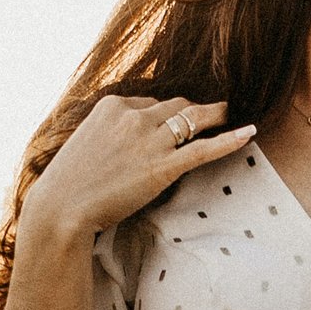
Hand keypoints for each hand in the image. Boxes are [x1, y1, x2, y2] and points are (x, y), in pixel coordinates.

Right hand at [29, 92, 254, 244]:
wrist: (62, 208)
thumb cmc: (69, 183)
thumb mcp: (85, 143)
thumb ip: (108, 133)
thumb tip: (125, 139)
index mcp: (112, 106)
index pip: (149, 101)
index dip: (161, 113)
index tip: (167, 124)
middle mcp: (134, 116)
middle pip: (175, 105)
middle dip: (192, 109)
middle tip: (210, 112)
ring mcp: (150, 140)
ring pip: (193, 118)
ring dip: (214, 114)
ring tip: (229, 112)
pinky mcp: (163, 166)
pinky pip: (204, 148)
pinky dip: (229, 139)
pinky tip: (248, 132)